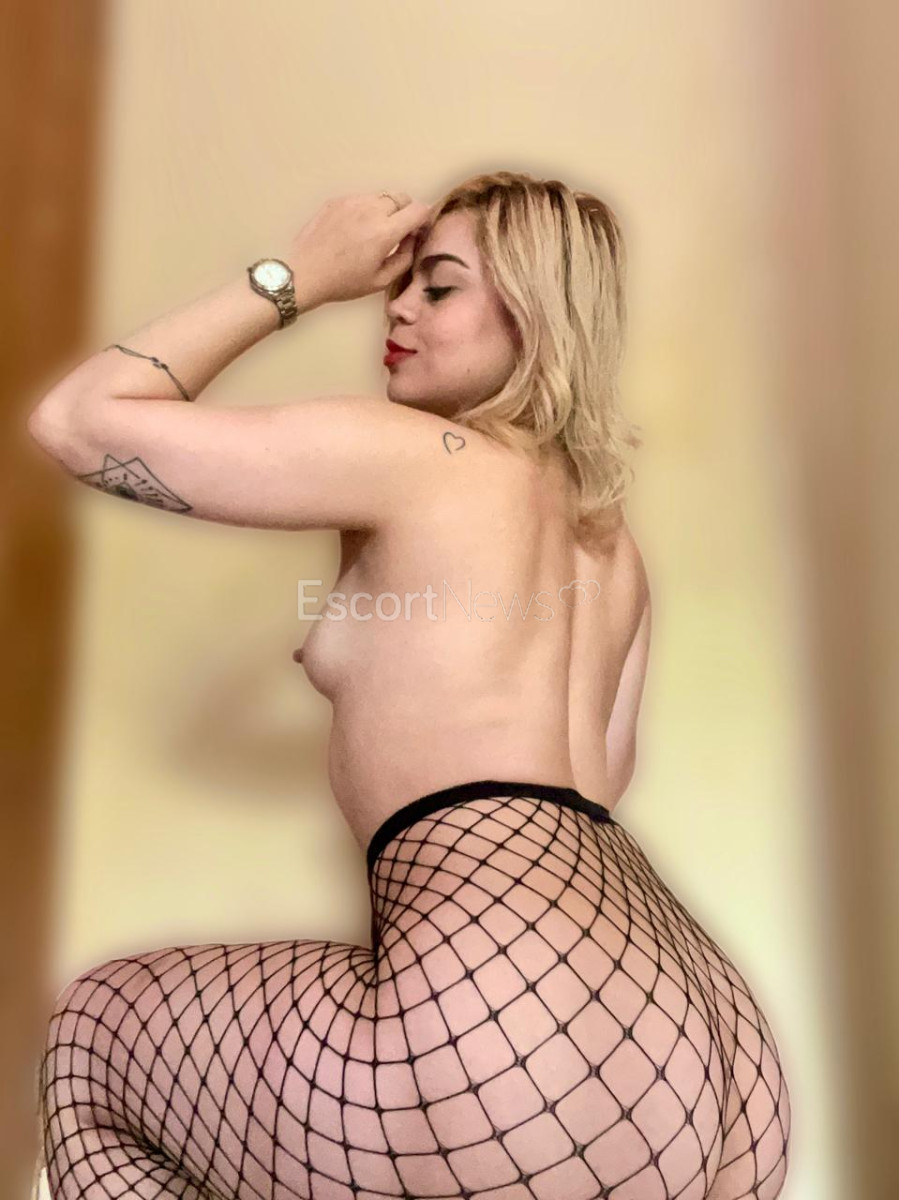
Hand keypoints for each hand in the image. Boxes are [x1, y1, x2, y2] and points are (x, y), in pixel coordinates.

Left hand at [285, 191, 433, 306]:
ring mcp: (352, 201)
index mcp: (385, 231)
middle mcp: (371, 209)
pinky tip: (353, 229)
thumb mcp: (380, 280)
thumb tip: (413, 239)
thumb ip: (404, 258)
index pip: (418, 210)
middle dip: (405, 212)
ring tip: (372, 231)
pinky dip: (365, 209)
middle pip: (401, 198)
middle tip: (396, 232)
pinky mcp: (337, 200)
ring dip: (385, 210)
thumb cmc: (343, 282)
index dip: (423, 219)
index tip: (417, 231)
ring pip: (381, 196)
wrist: (304, 273)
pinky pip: (360, 199)